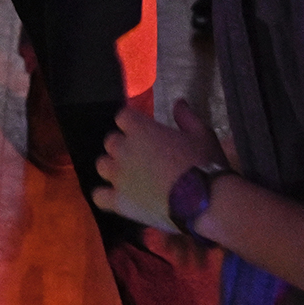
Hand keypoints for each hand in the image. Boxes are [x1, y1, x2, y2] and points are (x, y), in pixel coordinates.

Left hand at [92, 99, 228, 233]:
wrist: (204, 201)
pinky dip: (106, 195)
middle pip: (111, 141)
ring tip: (130, 176)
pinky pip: (99, 196)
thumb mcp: (202, 134)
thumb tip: (179, 102)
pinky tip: (119, 197)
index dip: (132, 123)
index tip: (145, 131)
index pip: (122, 117)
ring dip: (113, 167)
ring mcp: (118, 177)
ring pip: (102, 165)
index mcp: (140, 129)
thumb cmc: (203, 163)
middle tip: (142, 156)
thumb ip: (186, 116)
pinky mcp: (119, 202)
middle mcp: (123, 150)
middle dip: (123, 145)